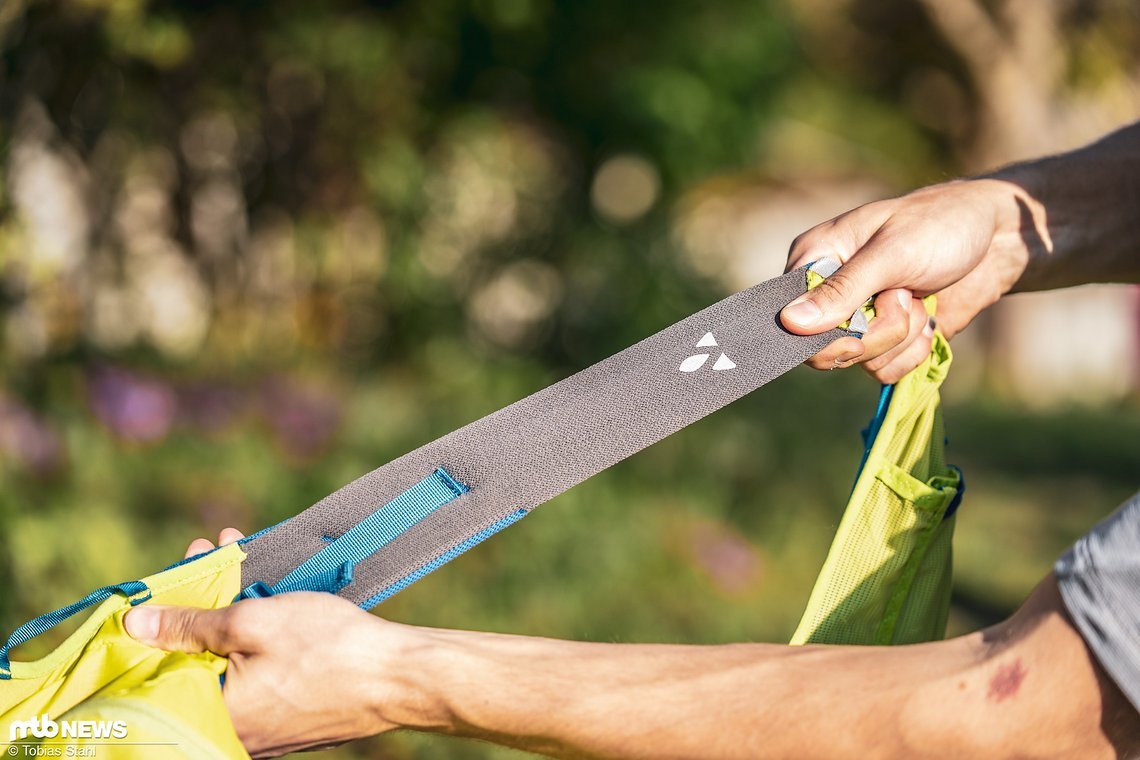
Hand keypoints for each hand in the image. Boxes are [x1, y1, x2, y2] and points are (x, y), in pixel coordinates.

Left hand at [125, 530, 413, 757]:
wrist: (398, 678)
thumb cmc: (330, 650)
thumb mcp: (254, 621)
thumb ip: (190, 624)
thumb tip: (135, 624)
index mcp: (212, 713)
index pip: (158, 666)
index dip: (160, 613)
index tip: (173, 571)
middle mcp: (230, 730)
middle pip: (192, 662)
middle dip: (198, 602)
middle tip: (209, 554)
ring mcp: (260, 728)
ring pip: (225, 665)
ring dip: (227, 614)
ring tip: (241, 562)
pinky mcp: (286, 719)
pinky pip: (252, 677)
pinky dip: (252, 639)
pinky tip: (267, 599)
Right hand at [781, 178, 1037, 382]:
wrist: (998, 239)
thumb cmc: (942, 226)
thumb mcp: (891, 253)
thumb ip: (842, 290)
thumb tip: (789, 323)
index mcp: (814, 258)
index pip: (790, 316)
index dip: (821, 333)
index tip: (855, 330)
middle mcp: (828, 292)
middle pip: (824, 348)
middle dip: (874, 331)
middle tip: (902, 298)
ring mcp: (857, 319)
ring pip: (860, 361)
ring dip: (901, 337)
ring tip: (918, 298)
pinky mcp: (885, 340)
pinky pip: (884, 370)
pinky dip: (913, 351)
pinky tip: (927, 321)